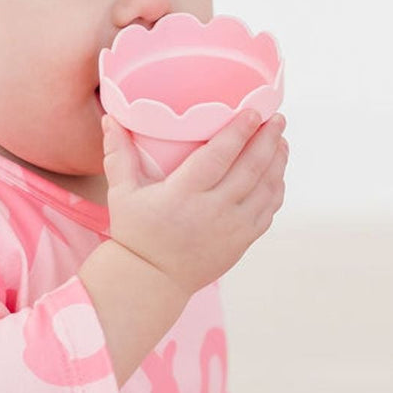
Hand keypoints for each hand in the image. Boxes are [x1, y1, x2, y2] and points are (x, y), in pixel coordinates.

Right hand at [101, 108, 287, 297]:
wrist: (152, 280)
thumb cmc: (136, 233)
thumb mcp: (122, 193)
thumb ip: (118, 154)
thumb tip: (111, 117)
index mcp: (183, 195)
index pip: (218, 157)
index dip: (239, 132)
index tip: (254, 112)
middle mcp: (212, 211)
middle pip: (250, 168)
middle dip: (267, 140)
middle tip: (278, 117)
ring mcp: (231, 228)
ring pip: (265, 189)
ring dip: (277, 161)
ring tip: (280, 139)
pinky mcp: (241, 242)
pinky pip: (268, 211)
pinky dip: (276, 188)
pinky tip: (277, 171)